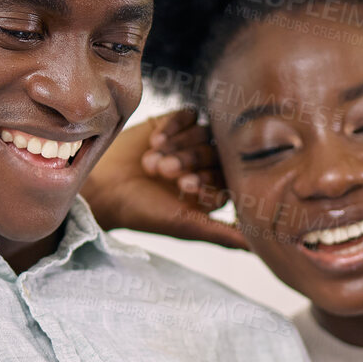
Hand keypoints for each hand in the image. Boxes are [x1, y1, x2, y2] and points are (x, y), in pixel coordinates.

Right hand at [81, 108, 247, 249]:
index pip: (227, 177)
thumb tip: (260, 247)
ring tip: (152, 162)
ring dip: (178, 147)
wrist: (102, 189)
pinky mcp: (174, 122)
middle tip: (164, 173)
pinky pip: (188, 115)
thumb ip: (224, 234)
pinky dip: (173, 127)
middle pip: (215, 152)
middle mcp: (206, 165)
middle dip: (189, 162)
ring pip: (203, 132)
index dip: (206, 180)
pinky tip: (154, 141)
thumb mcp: (185, 226)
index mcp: (214, 190)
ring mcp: (191, 141)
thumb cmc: (143, 213)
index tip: (182, 188)